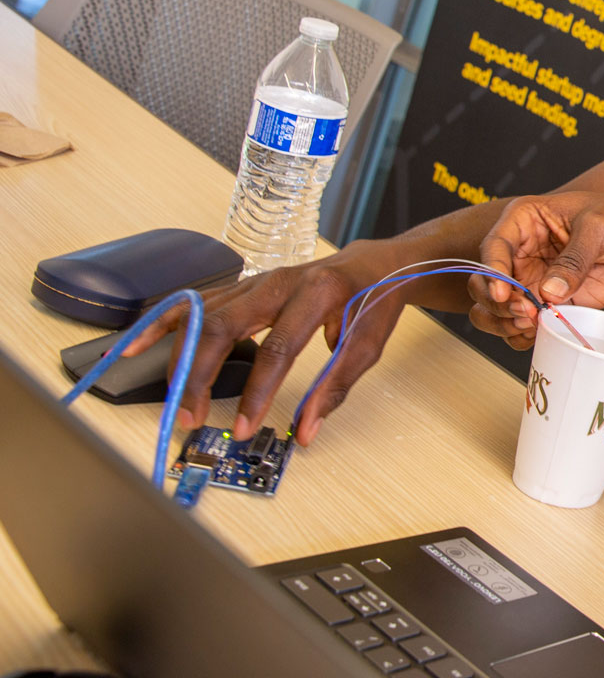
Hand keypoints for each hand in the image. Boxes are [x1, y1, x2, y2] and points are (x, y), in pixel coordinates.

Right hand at [120, 242, 404, 445]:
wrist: (374, 264)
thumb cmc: (373, 302)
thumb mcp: (368, 345)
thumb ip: (336, 387)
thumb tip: (306, 431)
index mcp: (317, 293)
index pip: (278, 349)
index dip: (257, 392)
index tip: (243, 427)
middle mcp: (279, 281)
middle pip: (223, 326)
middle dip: (200, 376)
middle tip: (192, 416)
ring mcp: (256, 281)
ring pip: (202, 313)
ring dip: (179, 356)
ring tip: (169, 395)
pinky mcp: (243, 287)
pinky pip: (195, 303)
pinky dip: (164, 323)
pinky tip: (136, 343)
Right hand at [474, 191, 603, 333]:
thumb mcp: (599, 226)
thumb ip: (574, 259)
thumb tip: (549, 291)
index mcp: (525, 221)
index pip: (494, 247)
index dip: (492, 272)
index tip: (503, 293)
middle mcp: (522, 252)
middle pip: (485, 282)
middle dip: (497, 302)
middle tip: (525, 312)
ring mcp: (533, 280)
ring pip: (497, 309)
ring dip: (505, 322)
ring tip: (532, 323)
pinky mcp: (549, 304)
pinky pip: (523, 326)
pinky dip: (523, 336)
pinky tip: (538, 333)